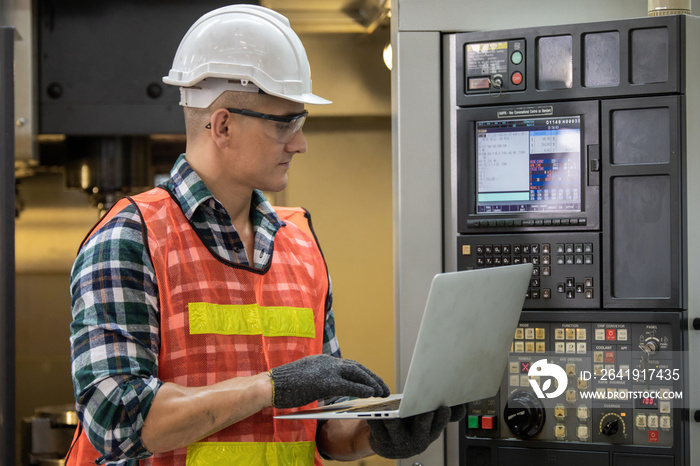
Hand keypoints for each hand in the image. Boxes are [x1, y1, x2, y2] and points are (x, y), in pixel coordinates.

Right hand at [270, 354, 389, 408]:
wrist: (270, 386)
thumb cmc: (285, 386)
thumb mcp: (308, 378)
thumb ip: (322, 379)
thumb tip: (335, 387)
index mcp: (323, 360)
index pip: (350, 365)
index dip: (364, 373)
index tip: (374, 382)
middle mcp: (327, 361)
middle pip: (357, 367)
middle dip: (373, 377)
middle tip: (385, 388)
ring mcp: (326, 369)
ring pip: (356, 373)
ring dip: (372, 382)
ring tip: (383, 392)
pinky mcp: (324, 381)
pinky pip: (348, 385)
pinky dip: (361, 389)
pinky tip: (371, 394)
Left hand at [368, 404, 464, 458]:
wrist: (385, 442)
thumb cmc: (407, 425)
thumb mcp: (422, 417)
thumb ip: (435, 409)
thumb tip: (459, 399)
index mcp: (430, 431)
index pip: (440, 423)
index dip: (442, 417)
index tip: (444, 407)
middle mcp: (418, 440)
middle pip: (422, 426)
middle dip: (423, 418)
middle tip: (423, 409)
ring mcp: (401, 443)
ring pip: (396, 427)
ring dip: (393, 417)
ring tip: (392, 408)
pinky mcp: (383, 444)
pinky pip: (377, 429)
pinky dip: (375, 419)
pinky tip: (374, 412)